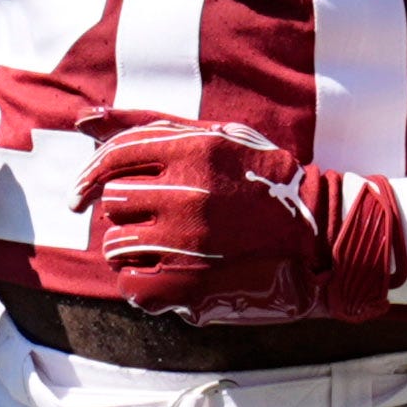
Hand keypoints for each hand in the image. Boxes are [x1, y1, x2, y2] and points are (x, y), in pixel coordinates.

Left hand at [71, 117, 406, 325]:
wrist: (326, 236)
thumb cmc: (263, 180)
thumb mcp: (216, 138)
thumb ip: (149, 126)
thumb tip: (83, 119)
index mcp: (196, 152)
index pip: (113, 158)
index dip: (88, 178)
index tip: (80, 197)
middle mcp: (192, 195)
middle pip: (114, 203)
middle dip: (126, 213)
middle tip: (152, 221)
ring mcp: (194, 243)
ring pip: (118, 246)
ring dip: (129, 250)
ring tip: (158, 250)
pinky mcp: (198, 285)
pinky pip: (133, 287)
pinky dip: (137, 285)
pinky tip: (159, 278)